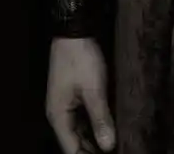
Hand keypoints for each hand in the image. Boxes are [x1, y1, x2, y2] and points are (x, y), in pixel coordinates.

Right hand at [45, 37, 115, 152]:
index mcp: (58, 115)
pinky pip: (82, 123)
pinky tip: (108, 134)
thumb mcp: (93, 89)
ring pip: (79, 134)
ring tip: (113, 147)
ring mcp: (65, 107)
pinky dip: (94, 130)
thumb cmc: (80, 58)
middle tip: (114, 152)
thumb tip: (108, 146)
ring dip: (94, 142)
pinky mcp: (73, 100)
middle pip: (74, 144)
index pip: (71, 149)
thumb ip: (100, 119)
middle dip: (91, 152)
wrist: (74, 32)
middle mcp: (59, 115)